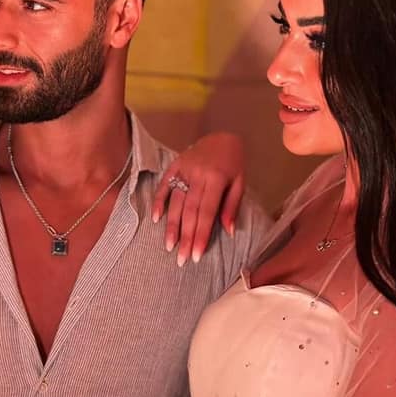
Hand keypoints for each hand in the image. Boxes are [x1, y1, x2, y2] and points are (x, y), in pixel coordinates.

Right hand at [152, 132, 245, 265]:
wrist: (221, 137)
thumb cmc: (233, 163)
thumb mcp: (240, 182)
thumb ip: (232, 207)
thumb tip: (228, 232)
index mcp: (216, 179)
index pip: (207, 213)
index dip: (201, 235)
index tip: (197, 255)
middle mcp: (198, 175)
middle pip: (190, 212)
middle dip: (186, 237)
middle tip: (182, 259)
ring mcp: (184, 170)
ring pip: (176, 202)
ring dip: (171, 226)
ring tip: (169, 246)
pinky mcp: (174, 165)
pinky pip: (164, 185)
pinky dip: (159, 202)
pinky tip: (156, 219)